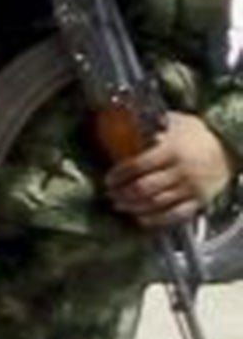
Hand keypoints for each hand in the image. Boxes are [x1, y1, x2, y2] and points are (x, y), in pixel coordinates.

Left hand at [105, 113, 236, 229]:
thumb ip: (151, 125)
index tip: (108, 179)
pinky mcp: (200, 202)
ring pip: (155, 204)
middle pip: (143, 188)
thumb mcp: (176, 123)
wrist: (230, 148)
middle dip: (122, 193)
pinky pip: (174, 215)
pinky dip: (155, 220)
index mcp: (172, 150)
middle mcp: (181, 171)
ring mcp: (191, 188)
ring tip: (119, 205)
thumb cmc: (197, 134)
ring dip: (133, 207)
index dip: (119, 175)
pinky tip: (141, 218)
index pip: (137, 166)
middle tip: (110, 194)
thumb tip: (122, 119)